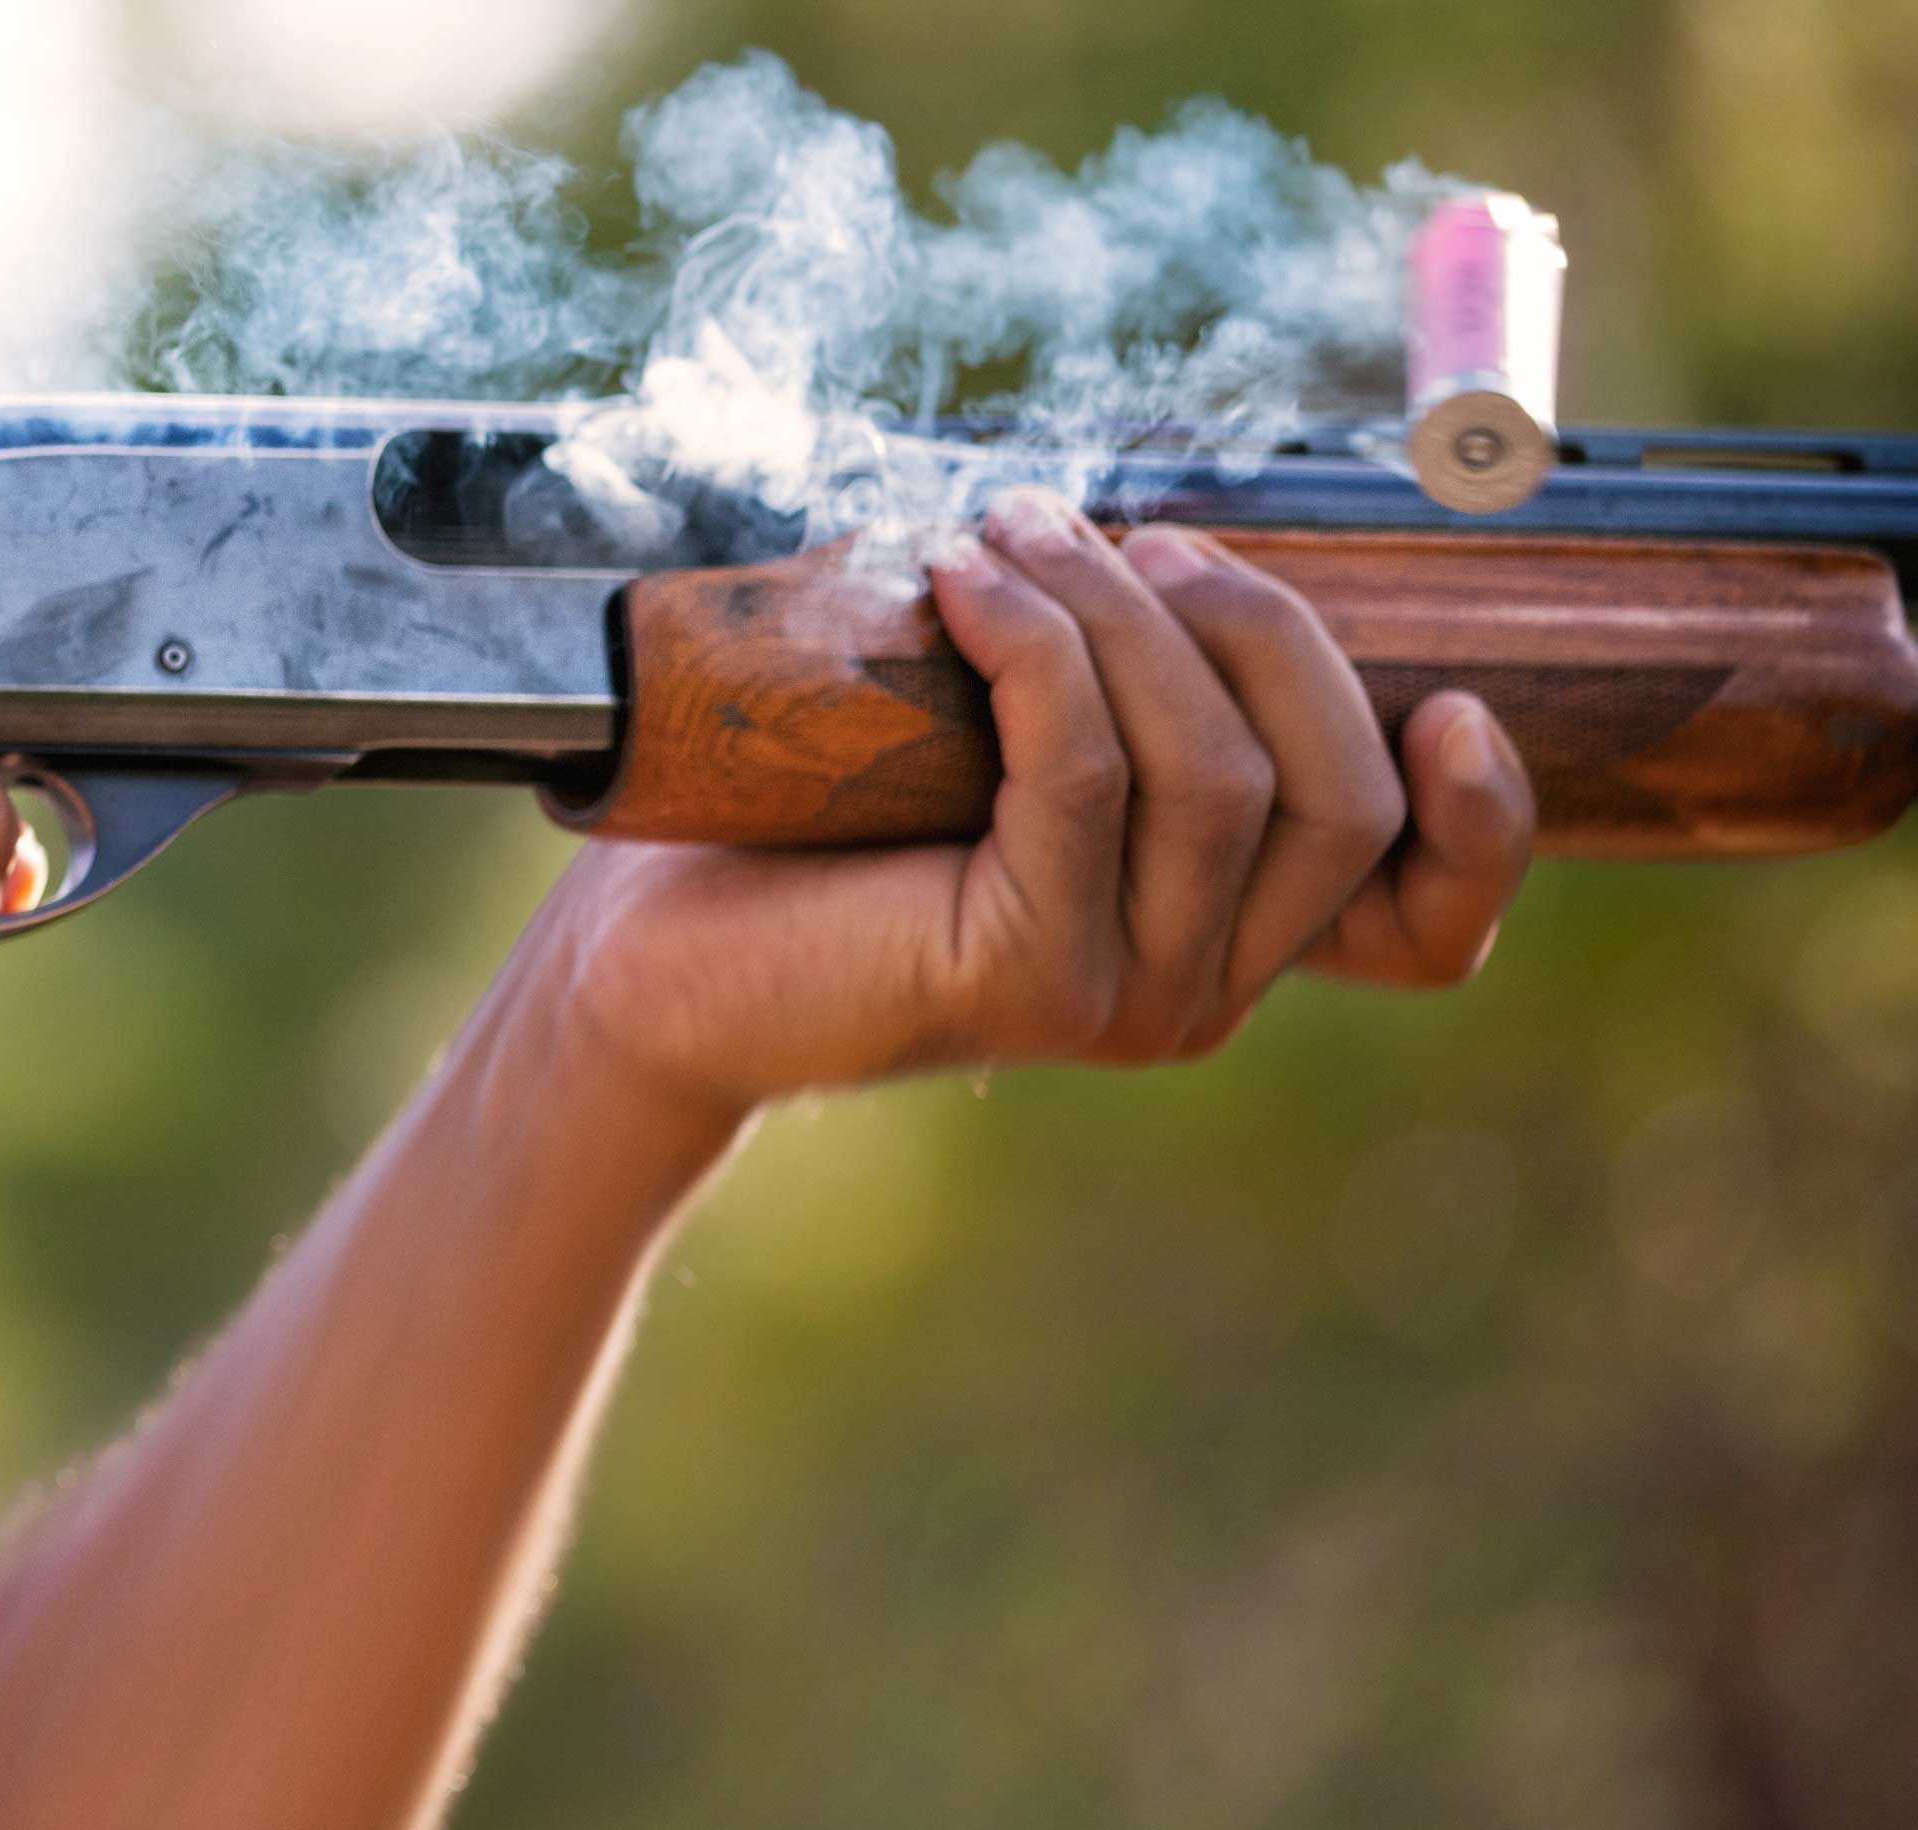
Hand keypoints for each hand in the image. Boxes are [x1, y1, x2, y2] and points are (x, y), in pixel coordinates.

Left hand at [539, 489, 1536, 1116]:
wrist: (659, 951)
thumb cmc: (827, 823)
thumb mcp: (1010, 735)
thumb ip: (1130, 677)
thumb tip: (1192, 518)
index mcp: (1227, 935)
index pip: (1427, 924)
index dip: (1483, 820)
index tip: (1452, 702)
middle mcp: (1201, 990)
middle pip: (1337, 794)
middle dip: (1255, 627)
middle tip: (1134, 536)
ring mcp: (1127, 998)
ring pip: (1215, 771)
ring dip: (1122, 613)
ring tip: (1015, 530)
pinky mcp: (1032, 976)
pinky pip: (1088, 773)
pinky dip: (1039, 648)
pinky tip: (963, 581)